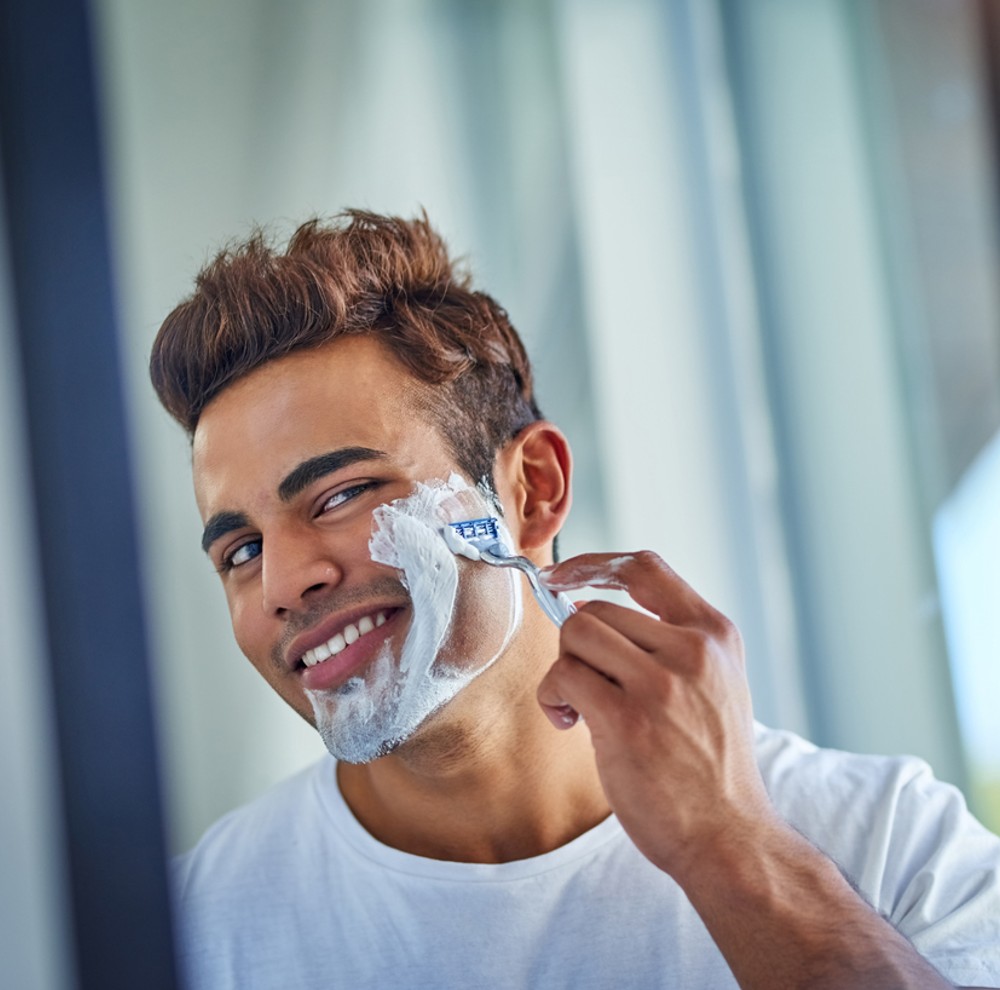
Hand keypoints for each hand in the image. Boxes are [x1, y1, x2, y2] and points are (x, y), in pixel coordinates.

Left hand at [536, 551, 780, 880]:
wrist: (730, 836)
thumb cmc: (711, 765)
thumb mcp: (714, 684)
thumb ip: (666, 642)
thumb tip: (585, 608)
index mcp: (715, 635)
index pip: (646, 568)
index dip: (594, 564)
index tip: (562, 576)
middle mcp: (693, 650)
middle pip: (598, 608)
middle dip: (577, 646)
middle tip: (584, 686)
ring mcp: (661, 684)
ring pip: (576, 634)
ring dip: (563, 669)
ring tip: (575, 706)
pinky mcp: (627, 720)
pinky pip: (563, 675)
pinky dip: (551, 696)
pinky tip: (567, 721)